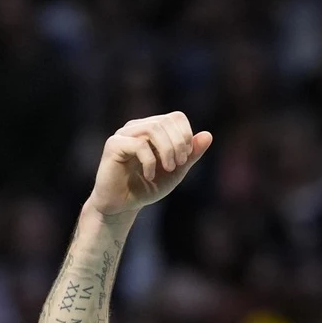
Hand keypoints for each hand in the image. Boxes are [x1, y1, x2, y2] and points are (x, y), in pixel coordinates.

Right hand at [87, 112, 213, 216]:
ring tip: (169, 169)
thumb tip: (208, 135)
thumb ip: (191, 154)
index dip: (186, 135)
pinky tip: (149, 176)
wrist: (121, 205)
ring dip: (167, 150)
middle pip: (166, 121)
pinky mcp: (113, 145)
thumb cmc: (147, 187)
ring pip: (153, 128)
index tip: (185, 159)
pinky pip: (139, 144)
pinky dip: (150, 161)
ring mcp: (124, 134)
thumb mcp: (176, 171)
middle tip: (178, 165)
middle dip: (179, 143)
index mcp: (152, 128)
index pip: (176, 117)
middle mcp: (137, 127)